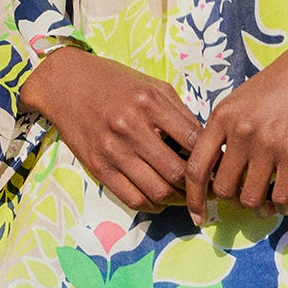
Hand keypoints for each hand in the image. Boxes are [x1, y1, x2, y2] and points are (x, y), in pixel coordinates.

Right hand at [21, 47, 200, 212]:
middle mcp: (130, 127)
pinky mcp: (98, 167)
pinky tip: (161, 198)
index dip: (213, 160)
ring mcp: (112, 150)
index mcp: (150, 102)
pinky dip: (152, 205)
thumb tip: (208, 147)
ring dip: (178, 200)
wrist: (65, 84)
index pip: (194, 141)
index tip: (221, 168)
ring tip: (187, 196)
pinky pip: (132, 198)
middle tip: (208, 189)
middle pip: (177, 172)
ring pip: (157, 191)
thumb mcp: (154, 86)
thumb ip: (181, 114)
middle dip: (198, 186)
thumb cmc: (116, 83)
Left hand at [182, 20, 287, 225]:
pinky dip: (283, 205)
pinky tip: (287, 200)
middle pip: (223, 189)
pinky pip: (282, 197)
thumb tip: (222, 166)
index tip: (197, 214)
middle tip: (247, 195)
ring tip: (267, 201)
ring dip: (259, 206)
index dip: (194, 197)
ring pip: (251, 198)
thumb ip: (229, 129)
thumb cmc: (287, 78)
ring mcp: (268, 144)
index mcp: (222, 116)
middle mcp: (241, 132)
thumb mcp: (244, 97)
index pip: (196, 168)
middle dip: (233, 200)